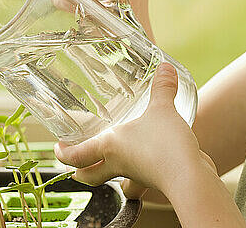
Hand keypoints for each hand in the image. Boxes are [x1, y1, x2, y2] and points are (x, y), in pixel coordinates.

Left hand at [54, 62, 216, 199]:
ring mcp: (135, 174)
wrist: (188, 176)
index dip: (62, 153)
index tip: (57, 147)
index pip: (76, 156)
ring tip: (112, 150)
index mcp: (109, 147)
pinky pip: (138, 173)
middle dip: (79, 169)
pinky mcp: (153, 177)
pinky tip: (146, 151)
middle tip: (76, 158)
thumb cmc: (165, 145)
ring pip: (113, 175)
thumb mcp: (162, 109)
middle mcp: (118, 164)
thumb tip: (165, 68)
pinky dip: (137, 165)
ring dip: (107, 167)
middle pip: (89, 175)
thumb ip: (162, 87)